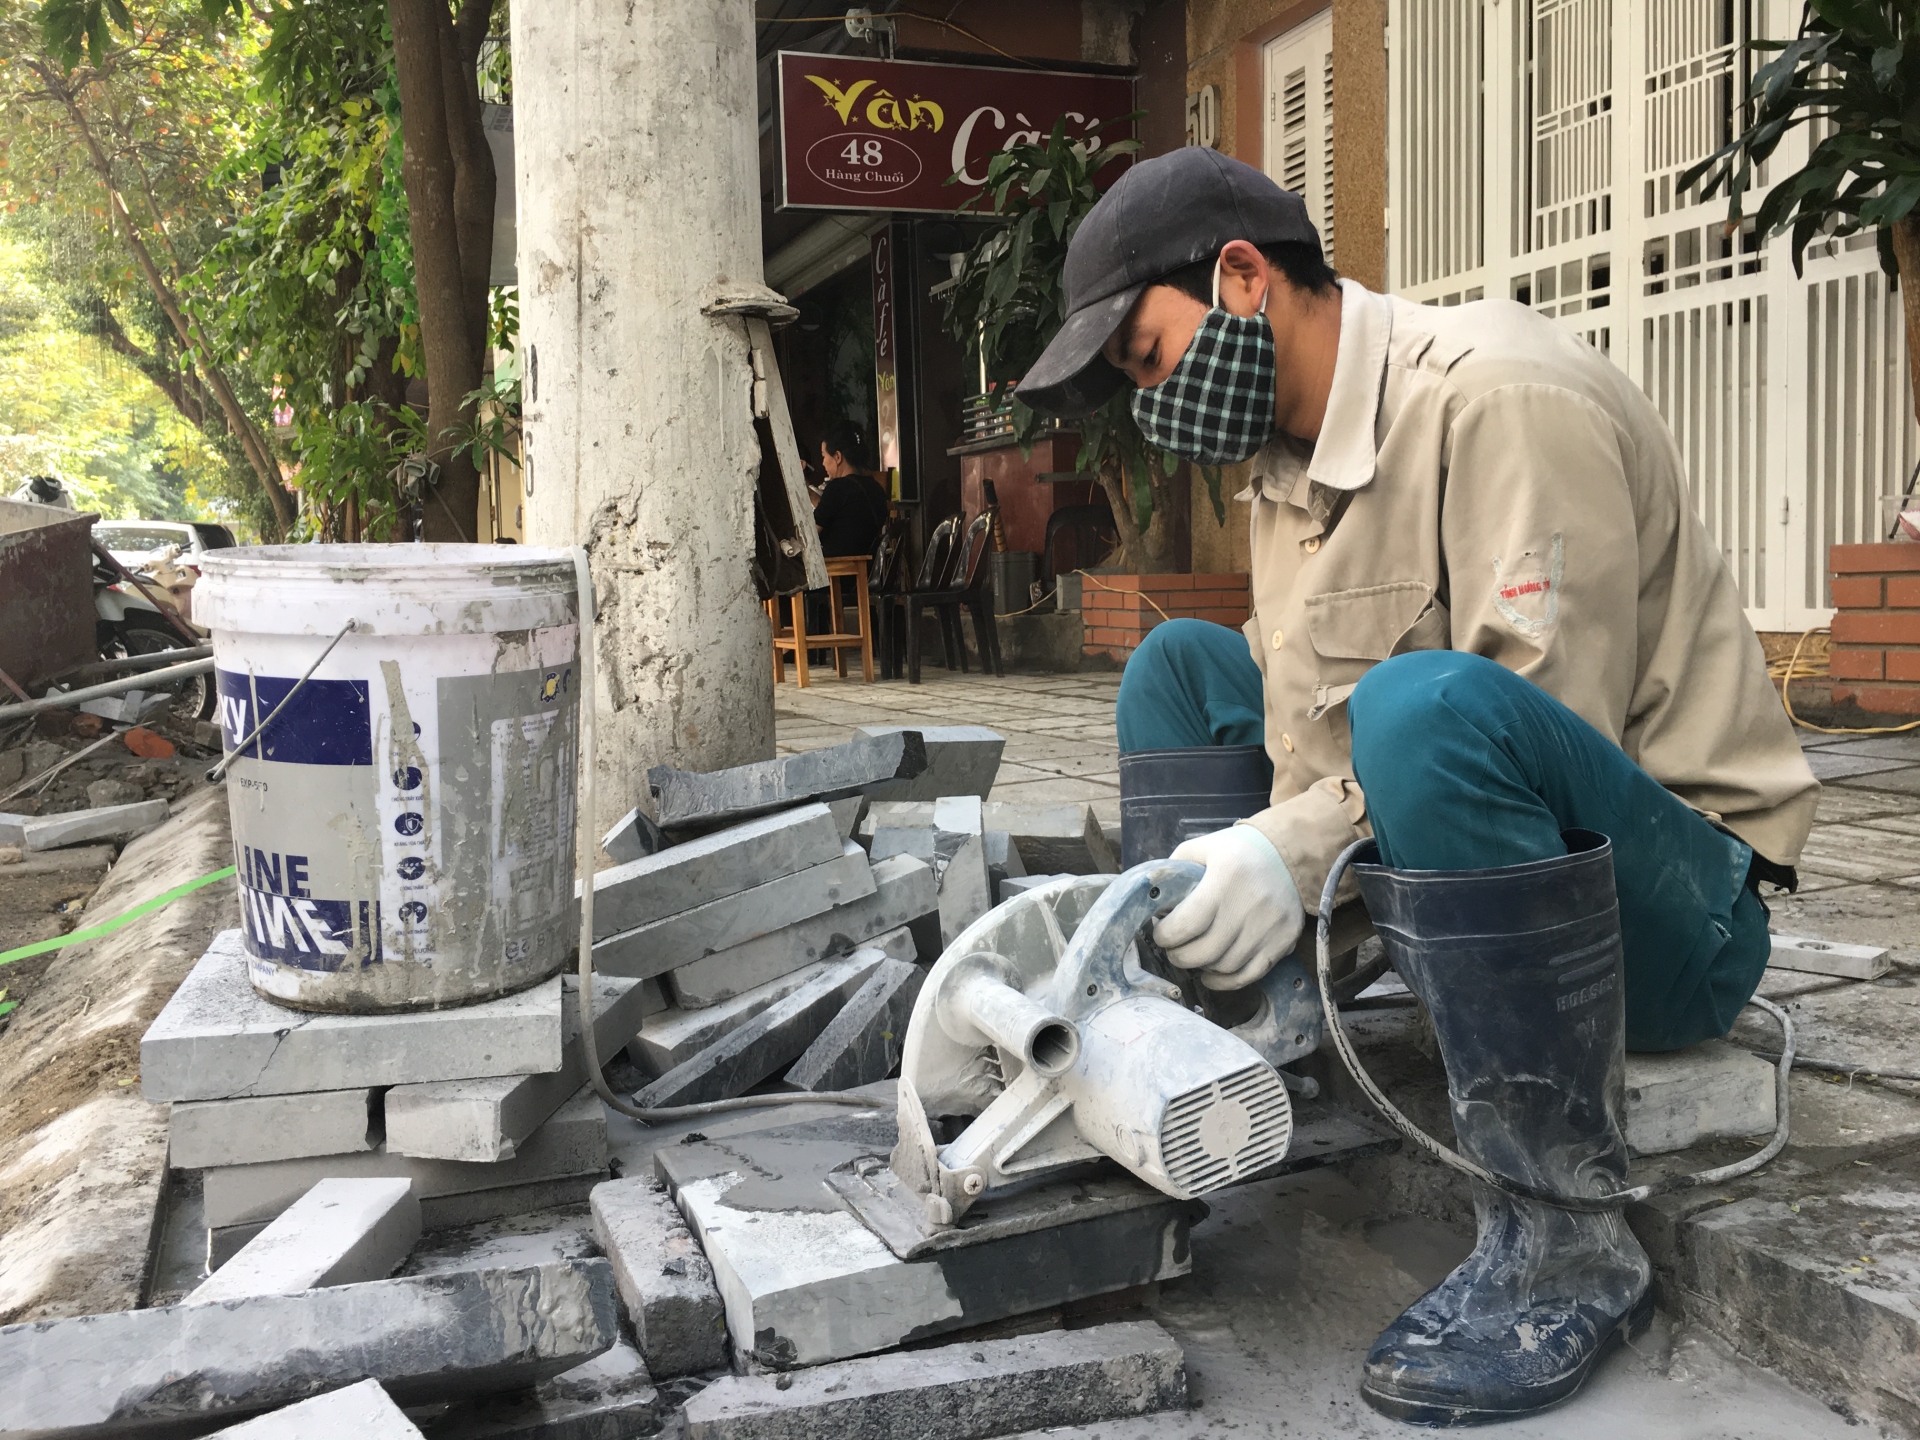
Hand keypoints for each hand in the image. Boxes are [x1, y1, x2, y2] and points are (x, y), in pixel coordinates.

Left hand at [1152, 825, 1303, 989]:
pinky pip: (1250, 975)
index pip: (1187, 923)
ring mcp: (1270, 926)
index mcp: (1226, 877)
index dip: (1166, 935)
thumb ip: (1175, 869)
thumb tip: (1152, 898)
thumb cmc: (1237, 851)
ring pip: (1225, 966)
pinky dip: (1226, 981)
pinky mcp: (1284, 941)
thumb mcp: (1202, 847)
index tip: (1161, 933)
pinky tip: (1211, 974)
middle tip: (1173, 948)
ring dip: (1202, 967)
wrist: (1290, 854)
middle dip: (1179, 956)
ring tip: (1193, 956)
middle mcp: (1250, 904)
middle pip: (1205, 951)